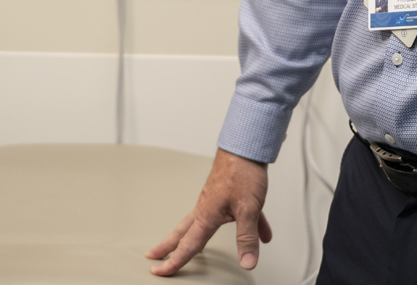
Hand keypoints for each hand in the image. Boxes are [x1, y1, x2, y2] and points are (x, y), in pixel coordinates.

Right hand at [146, 148, 270, 274]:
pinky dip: (246, 227)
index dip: (174, 261)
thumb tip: (247, 262)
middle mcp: (206, 208)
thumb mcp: (248, 209)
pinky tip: (262, 233)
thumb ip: (247, 237)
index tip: (160, 271)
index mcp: (206, 214)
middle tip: (154, 256)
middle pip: (184, 233)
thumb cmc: (242, 171)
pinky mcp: (228, 195)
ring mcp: (216, 200)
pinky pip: (234, 215)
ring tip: (197, 251)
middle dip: (169, 246)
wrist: (247, 145)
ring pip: (204, 224)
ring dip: (198, 238)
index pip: (188, 245)